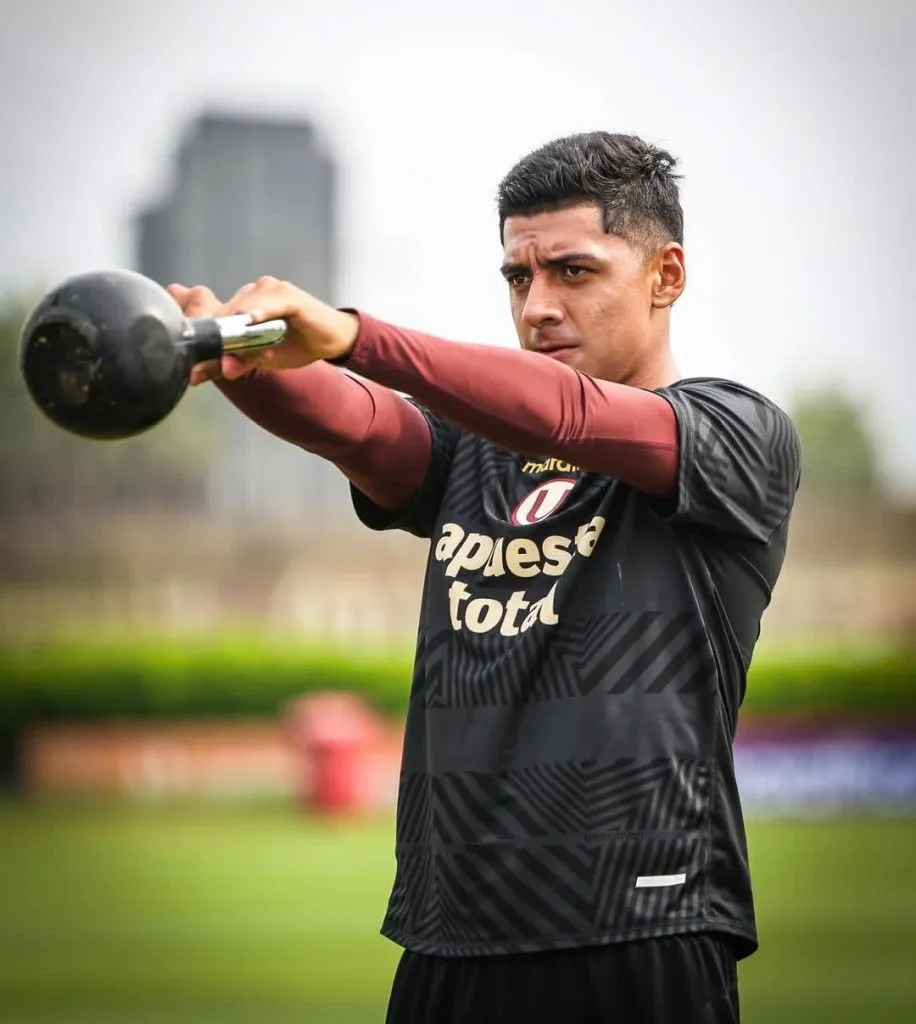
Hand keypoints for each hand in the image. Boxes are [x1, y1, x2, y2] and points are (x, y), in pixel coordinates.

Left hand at [167, 278, 358, 385]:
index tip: (188, 363)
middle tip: (205, 363)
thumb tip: (222, 370)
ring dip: (235, 328)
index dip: (202, 339)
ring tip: (228, 346)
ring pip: (244, 306)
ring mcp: (269, 291)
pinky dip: (259, 311)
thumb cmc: (298, 344)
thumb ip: (241, 361)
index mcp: (242, 307)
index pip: (216, 321)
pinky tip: (250, 320)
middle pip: (225, 314)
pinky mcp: (289, 294)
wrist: (333, 340)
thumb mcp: (265, 358)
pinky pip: (270, 301)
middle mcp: (252, 294)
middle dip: (215, 339)